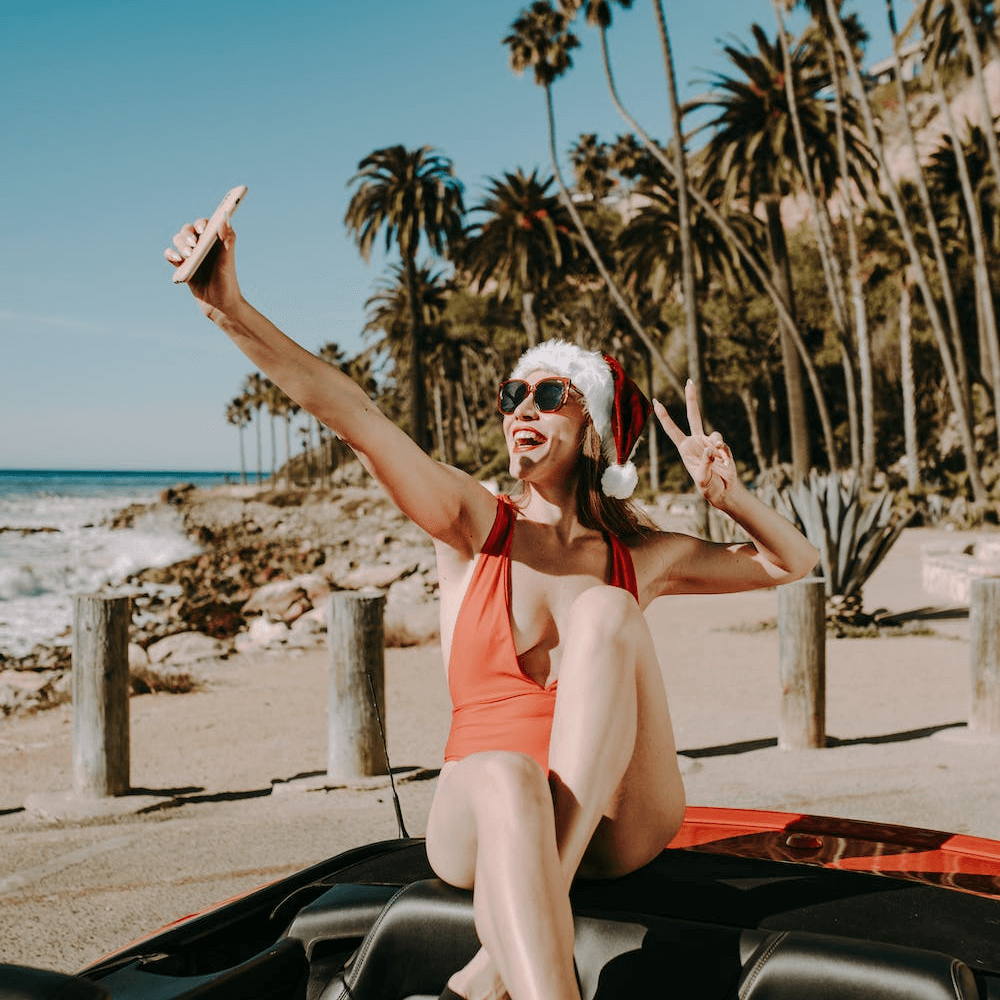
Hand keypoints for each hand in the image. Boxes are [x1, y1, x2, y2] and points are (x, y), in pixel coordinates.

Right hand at [164, 217, 241, 317]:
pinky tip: (176, 259)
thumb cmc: (227, 281)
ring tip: (188, 255)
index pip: (204, 224)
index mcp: (214, 240)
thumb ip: (227, 239)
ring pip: (178, 240)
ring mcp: (191, 254)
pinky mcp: (182, 265)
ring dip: (180, 244)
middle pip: (188, 230)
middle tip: (193, 244)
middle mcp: (201, 244)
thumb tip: (225, 217)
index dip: (201, 224)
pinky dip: (170, 254)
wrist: (220, 305)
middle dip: (187, 235)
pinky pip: (170, 254)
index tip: (203, 231)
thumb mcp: (227, 260)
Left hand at [653, 381, 736, 506]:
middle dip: (691, 399)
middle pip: (693, 416)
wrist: (724, 491)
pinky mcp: (722, 447)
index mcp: (685, 448)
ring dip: (717, 446)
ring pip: (715, 434)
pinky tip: (725, 464)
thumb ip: (705, 464)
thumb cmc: (708, 488)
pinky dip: (725, 454)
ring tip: (718, 461)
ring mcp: (710, 443)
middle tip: (689, 381)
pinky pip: (724, 445)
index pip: (672, 430)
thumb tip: (709, 448)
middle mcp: (696, 442)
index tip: (656, 402)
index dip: (664, 416)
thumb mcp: (702, 479)